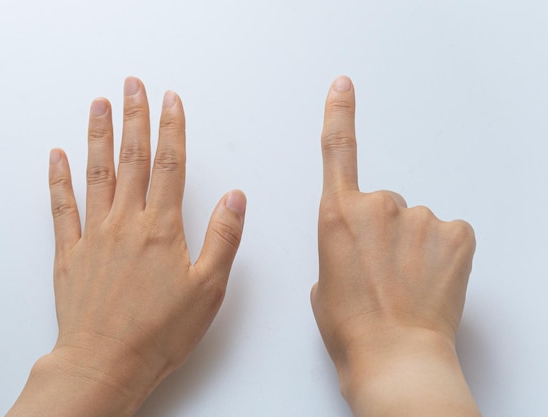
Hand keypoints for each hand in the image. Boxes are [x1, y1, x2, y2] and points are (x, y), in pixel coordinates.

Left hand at [7, 77, 245, 416]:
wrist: (106, 362)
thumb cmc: (159, 331)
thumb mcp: (208, 289)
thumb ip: (223, 238)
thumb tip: (235, 199)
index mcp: (161, 228)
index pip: (169, 165)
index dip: (172, 129)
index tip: (171, 101)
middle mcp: (126, 223)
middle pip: (132, 159)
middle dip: (135, 118)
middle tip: (133, 86)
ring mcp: (95, 235)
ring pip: (97, 174)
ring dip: (99, 136)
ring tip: (99, 105)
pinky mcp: (70, 253)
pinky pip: (62, 208)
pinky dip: (58, 179)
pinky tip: (57, 155)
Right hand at [311, 76, 480, 415]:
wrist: (395, 358)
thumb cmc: (351, 328)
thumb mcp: (325, 283)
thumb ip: (340, 249)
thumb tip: (361, 251)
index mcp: (338, 216)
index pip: (337, 150)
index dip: (339, 114)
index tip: (343, 87)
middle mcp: (378, 206)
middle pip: (385, 204)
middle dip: (386, 233)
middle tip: (383, 274)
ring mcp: (420, 217)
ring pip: (418, 223)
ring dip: (414, 248)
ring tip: (407, 285)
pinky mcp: (455, 232)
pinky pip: (449, 234)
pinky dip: (444, 254)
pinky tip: (433, 281)